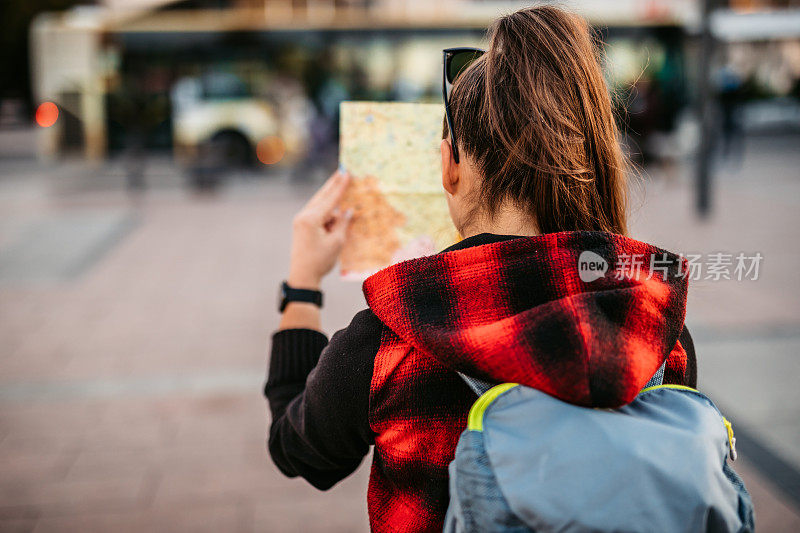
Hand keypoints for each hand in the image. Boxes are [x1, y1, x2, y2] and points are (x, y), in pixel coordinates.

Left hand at [287, 169, 352, 288]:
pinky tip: (336, 206)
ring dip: (330, 196)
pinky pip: (317, 213)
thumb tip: (348, 211)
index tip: (346, 173)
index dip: (340, 186)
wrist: (302, 276)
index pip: (330, 199)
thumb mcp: (336, 242)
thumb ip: (342, 223)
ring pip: (319, 204)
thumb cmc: (320, 260)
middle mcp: (304, 216)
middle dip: (332, 185)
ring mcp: (301, 220)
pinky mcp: (302, 226)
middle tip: (342, 171)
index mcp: (311, 219)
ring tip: (340, 184)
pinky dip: (327, 209)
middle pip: (321, 196)